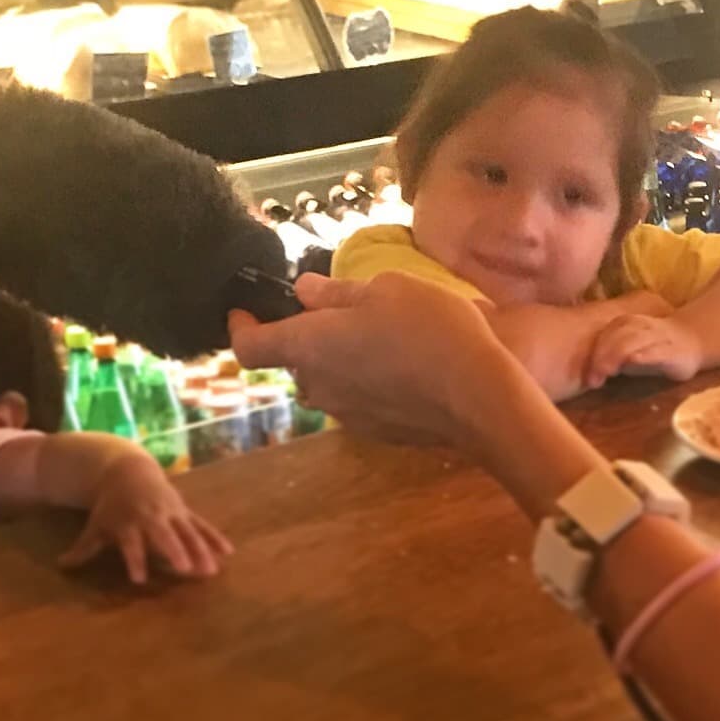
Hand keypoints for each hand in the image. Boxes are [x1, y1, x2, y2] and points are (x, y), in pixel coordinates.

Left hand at [58, 449, 232, 584]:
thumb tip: (61, 567)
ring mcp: (171, 513)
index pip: (131, 544)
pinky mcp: (184, 511)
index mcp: (128, 523)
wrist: (127, 471)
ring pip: (188, 532)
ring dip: (201, 550)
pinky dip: (214, 538)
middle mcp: (151, 517)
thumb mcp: (96, 525)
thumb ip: (83, 548)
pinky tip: (228, 552)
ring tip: (212, 570)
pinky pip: (202, 525)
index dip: (135, 560)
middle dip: (176, 551)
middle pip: (165, 536)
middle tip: (186, 570)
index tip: (138, 579)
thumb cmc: (110, 505)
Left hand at [229, 273, 522, 449]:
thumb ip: (337, 293)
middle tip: (343, 312)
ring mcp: (346, 414)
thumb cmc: (428, 329)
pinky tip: (404, 367)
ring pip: (327, 382)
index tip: (245, 310)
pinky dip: (367, 381)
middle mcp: (317, 386)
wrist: (478, 396)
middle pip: (294, 362)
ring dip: (339, 360)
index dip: (241, 327)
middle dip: (307, 337)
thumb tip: (303, 292)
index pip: (249, 347)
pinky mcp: (376, 431)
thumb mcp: (384, 289)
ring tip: (380, 337)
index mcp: (308, 346)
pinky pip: (357, 400)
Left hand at [581, 310, 705, 389]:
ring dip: (617, 357)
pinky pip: (657, 351)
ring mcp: (659, 337)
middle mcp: (642, 326)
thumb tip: (586, 371)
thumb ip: (608, 354)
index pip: (606, 335)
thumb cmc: (652, 349)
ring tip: (607, 373)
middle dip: (602, 359)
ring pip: (634, 341)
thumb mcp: (627, 348)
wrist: (692, 340)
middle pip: (618, 338)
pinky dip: (645, 355)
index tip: (587, 376)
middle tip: (593, 381)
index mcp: (627, 324)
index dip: (595, 354)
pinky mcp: (673, 352)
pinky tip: (634, 360)